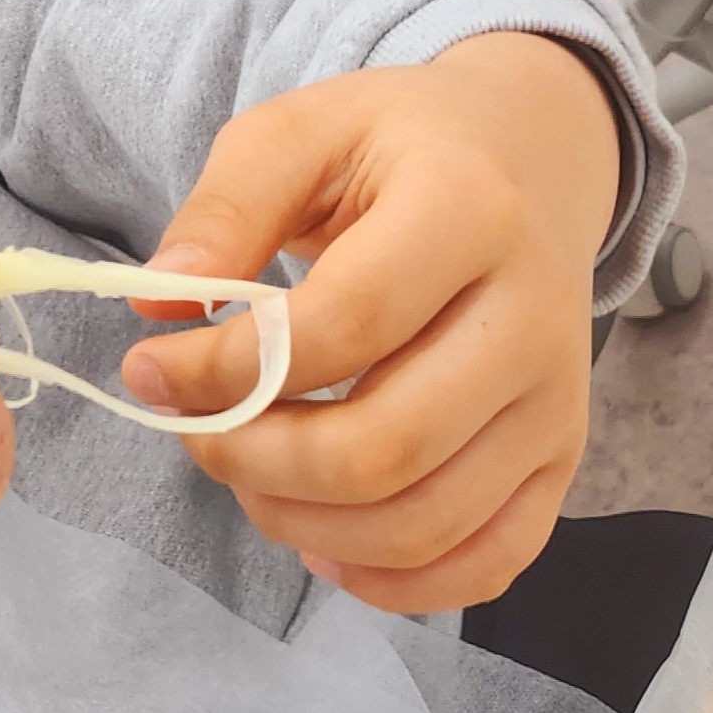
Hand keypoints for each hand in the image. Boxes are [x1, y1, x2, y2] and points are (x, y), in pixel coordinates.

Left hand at [119, 31, 619, 612]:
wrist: (533, 161)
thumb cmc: (400, 150)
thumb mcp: (303, 131)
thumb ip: (225, 209)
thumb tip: (157, 306)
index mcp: (470, 210)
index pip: (343, 325)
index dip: (230, 368)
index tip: (152, 369)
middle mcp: (533, 317)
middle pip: (385, 446)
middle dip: (255, 461)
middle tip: (194, 432)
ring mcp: (556, 401)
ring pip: (424, 520)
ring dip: (303, 522)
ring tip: (247, 473)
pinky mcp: (560, 459)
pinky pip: (490, 562)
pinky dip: (394, 580)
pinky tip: (322, 537)